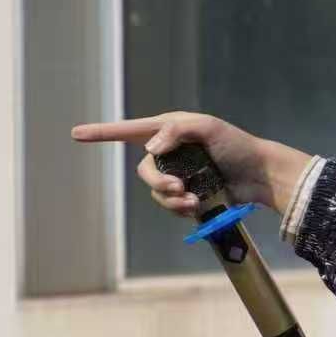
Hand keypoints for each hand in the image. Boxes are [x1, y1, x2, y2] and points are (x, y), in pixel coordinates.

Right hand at [70, 111, 309, 218]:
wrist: (259, 175)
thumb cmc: (236, 145)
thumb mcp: (207, 127)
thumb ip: (175, 131)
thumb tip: (151, 149)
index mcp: (169, 130)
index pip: (129, 131)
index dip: (102, 133)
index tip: (76, 133)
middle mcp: (169, 152)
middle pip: (144, 170)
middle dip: (158, 182)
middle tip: (178, 187)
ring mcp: (178, 175)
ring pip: (156, 193)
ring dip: (171, 199)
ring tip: (193, 199)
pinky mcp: (188, 195)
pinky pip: (170, 206)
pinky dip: (180, 208)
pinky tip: (197, 206)